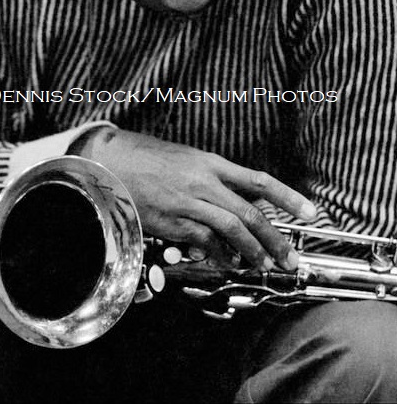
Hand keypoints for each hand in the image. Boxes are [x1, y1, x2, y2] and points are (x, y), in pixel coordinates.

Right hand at [74, 128, 315, 271]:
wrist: (113, 161)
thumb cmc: (149, 157)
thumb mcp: (188, 158)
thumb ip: (216, 177)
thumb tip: (243, 196)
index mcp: (211, 163)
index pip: (259, 180)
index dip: (288, 197)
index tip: (310, 211)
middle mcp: (204, 181)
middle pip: (250, 212)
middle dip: (276, 238)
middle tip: (289, 257)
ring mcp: (188, 202)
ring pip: (232, 229)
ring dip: (253, 251)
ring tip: (264, 264)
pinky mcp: (172, 220)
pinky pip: (205, 241)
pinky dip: (221, 254)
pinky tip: (228, 262)